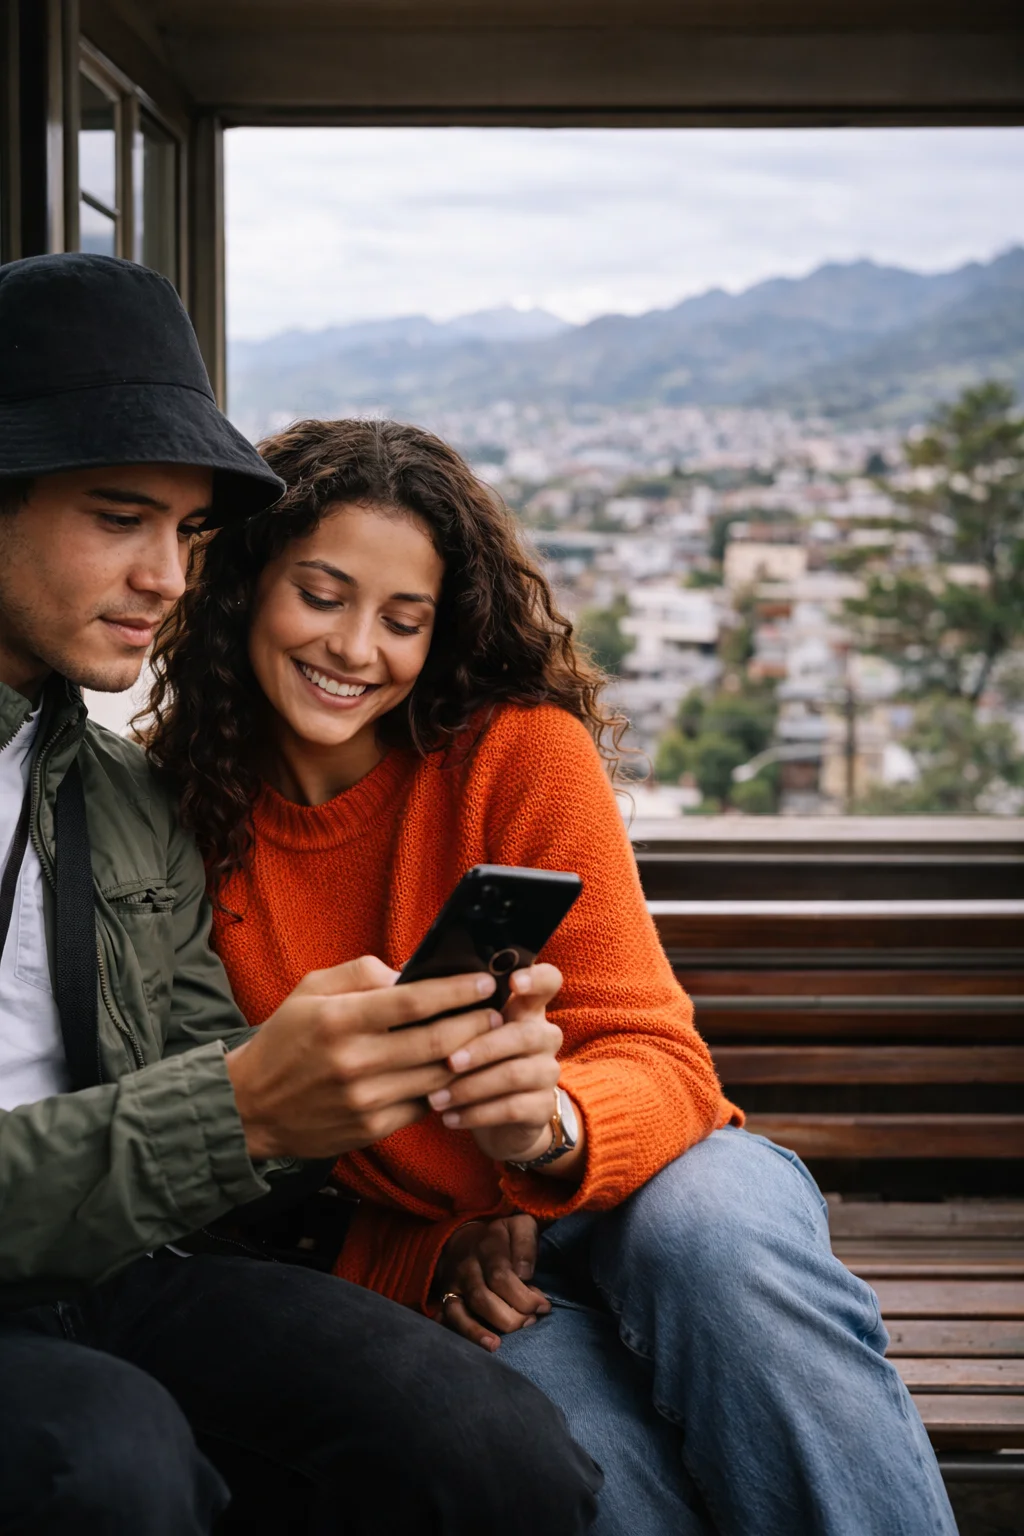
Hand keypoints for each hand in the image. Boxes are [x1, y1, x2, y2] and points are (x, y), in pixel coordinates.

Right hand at [226, 955, 499, 1160]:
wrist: (250, 1106)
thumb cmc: (285, 1039)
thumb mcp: (311, 990)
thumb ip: (361, 973)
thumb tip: (411, 972)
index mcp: (340, 1019)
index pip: (414, 1002)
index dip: (456, 991)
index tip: (485, 981)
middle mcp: (354, 1061)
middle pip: (436, 1041)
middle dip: (476, 1024)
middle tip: (496, 1012)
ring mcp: (364, 1100)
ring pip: (437, 1077)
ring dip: (468, 1058)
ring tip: (485, 1040)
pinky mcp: (370, 1129)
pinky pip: (421, 1106)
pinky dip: (441, 1089)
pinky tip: (452, 1073)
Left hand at [426, 964, 568, 1165]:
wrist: (498, 1118)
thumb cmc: (471, 1059)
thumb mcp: (463, 1028)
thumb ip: (444, 1001)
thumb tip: (403, 972)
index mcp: (526, 1007)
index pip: (548, 980)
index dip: (535, 978)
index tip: (512, 981)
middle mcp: (543, 1036)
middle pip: (525, 1034)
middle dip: (483, 1047)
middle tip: (447, 1061)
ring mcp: (547, 1072)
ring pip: (515, 1074)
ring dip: (471, 1086)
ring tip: (436, 1098)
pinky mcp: (543, 1107)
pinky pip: (513, 1108)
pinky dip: (477, 1114)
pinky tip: (449, 1118)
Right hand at [436, 1215, 549, 1351]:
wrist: (463, 1238)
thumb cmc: (501, 1238)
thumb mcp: (518, 1226)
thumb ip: (526, 1244)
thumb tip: (525, 1274)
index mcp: (487, 1246)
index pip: (501, 1275)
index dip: (524, 1296)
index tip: (543, 1307)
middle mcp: (467, 1266)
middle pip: (483, 1297)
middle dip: (509, 1315)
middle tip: (530, 1322)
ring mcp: (454, 1284)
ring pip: (463, 1311)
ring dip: (483, 1330)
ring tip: (499, 1344)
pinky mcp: (445, 1299)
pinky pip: (450, 1320)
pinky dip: (464, 1334)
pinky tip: (484, 1346)